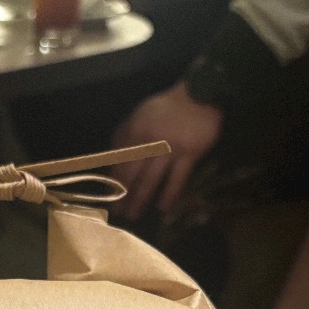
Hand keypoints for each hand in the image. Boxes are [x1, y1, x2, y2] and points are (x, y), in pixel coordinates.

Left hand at [111, 81, 222, 220]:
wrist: (201, 94)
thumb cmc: (167, 108)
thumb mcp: (140, 114)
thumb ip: (124, 134)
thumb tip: (110, 158)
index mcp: (136, 129)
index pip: (120, 160)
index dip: (113, 180)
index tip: (108, 196)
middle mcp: (151, 140)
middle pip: (133, 173)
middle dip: (123, 195)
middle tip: (117, 213)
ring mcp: (171, 148)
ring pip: (152, 179)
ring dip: (141, 199)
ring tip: (134, 215)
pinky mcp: (190, 153)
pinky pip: (177, 179)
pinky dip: (169, 194)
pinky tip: (163, 207)